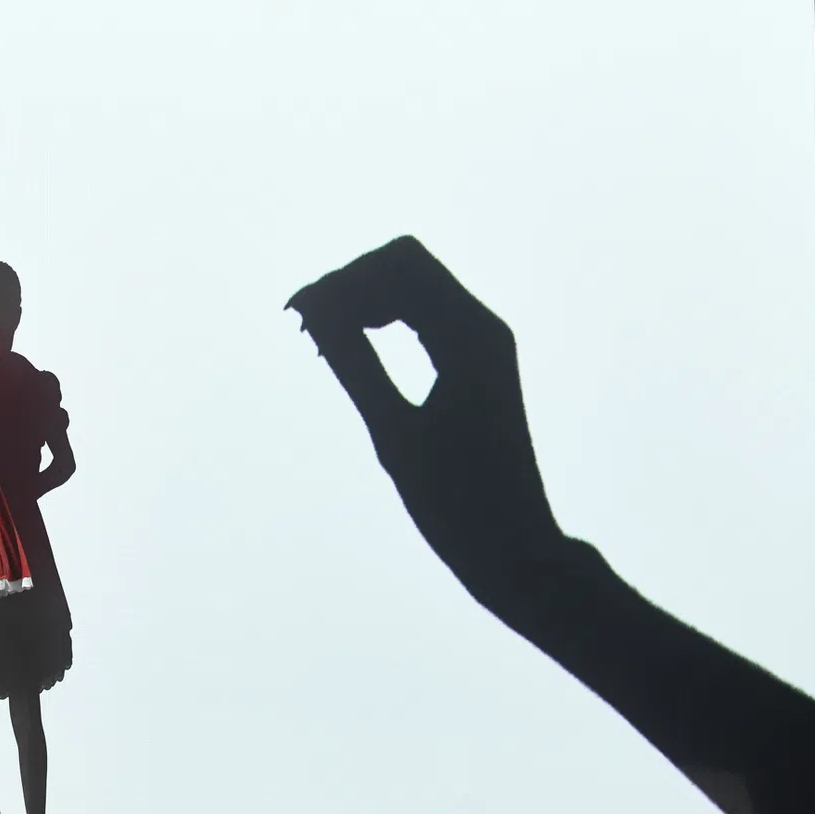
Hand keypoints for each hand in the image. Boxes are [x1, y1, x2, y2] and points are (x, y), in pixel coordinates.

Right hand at [286, 235, 562, 592]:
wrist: (514, 548)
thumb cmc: (457, 502)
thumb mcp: (394, 430)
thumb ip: (353, 362)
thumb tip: (313, 308)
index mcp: (472, 336)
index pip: (400, 265)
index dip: (343, 280)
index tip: (300, 321)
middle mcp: (482, 327)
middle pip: (404, 265)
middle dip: (351, 285)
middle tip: (305, 331)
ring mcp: (482, 343)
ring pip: (411, 286)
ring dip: (362, 301)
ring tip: (320, 342)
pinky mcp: (475, 363)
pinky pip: (422, 316)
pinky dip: (382, 321)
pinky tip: (348, 349)